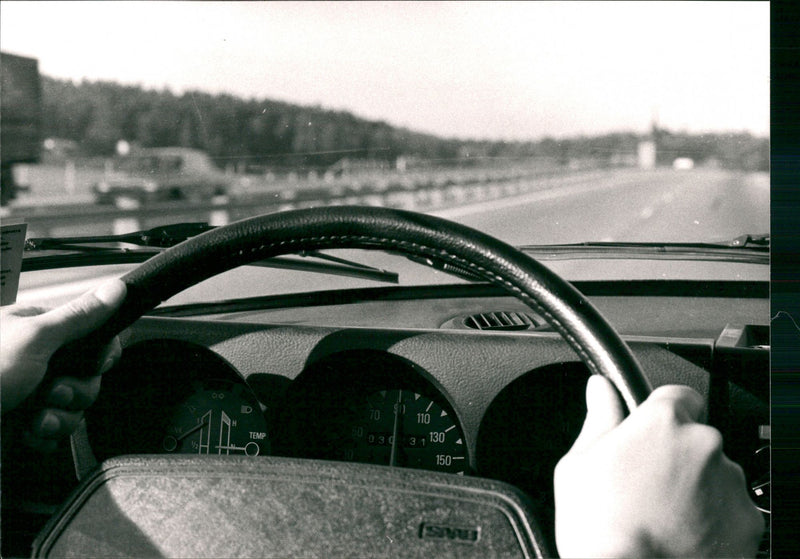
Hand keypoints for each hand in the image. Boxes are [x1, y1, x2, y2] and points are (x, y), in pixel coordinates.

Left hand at [1, 280, 126, 450]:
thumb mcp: (34, 338)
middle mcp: (34, 360)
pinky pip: (54, 433)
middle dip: (75, 390)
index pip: (92, 336)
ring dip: (58, 416)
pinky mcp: (20, 424)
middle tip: (50, 389)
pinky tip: (24, 431)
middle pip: (88, 375)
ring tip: (31, 415)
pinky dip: (42, 435)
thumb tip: (114, 288)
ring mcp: (27, 393)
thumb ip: (79, 315)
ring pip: (73, 407)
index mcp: (36, 330)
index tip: (95, 362)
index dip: (101, 353)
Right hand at [554, 375, 763, 557]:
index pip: (679, 394)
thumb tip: (601, 389)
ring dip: (696, 486)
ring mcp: (729, 483)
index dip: (663, 414)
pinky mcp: (746, 520)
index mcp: (662, 422)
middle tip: (646, 484)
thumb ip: (599, 418)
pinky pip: (731, 509)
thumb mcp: (578, 465)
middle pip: (697, 437)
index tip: (652, 434)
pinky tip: (682, 533)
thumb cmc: (599, 528)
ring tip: (663, 514)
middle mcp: (703, 444)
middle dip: (677, 455)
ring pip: (715, 473)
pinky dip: (713, 519)